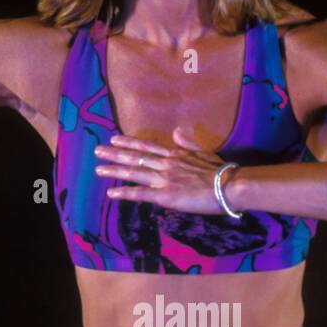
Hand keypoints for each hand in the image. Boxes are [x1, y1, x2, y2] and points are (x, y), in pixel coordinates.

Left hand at [93, 128, 233, 215]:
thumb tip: (177, 131)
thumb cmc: (220, 171)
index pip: (147, 146)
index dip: (129, 142)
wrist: (229, 185)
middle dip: (114, 154)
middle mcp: (165, 164)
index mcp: (174, 154)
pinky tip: (111, 194)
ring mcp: (163, 179)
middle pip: (135, 157)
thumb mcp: (204, 152)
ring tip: (98, 169)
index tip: (114, 138)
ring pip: (134, 172)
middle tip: (97, 151)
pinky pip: (140, 193)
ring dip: (115, 170)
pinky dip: (125, 193)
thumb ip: (188, 143)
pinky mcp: (165, 195)